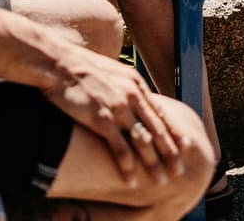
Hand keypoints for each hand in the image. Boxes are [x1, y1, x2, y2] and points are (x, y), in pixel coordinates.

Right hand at [42, 44, 189, 183]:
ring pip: (144, 142)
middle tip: (179, 171)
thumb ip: (124, 85)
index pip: (160, 112)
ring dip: (154, 164)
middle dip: (170, 153)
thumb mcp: (111, 71)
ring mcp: (118, 108)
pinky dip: (128, 167)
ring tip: (162, 181)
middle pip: (157, 130)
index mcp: (135, 83)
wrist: (58, 63)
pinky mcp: (102, 120)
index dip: (174, 131)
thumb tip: (132, 96)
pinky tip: (132, 181)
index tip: (185, 146)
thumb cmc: (79, 66)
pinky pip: (121, 149)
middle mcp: (132, 96)